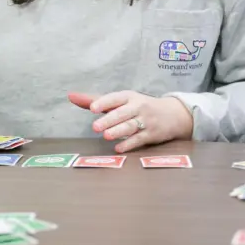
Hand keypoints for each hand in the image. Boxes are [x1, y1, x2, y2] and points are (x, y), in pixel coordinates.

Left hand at [68, 90, 193, 153]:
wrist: (173, 114)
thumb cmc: (140, 106)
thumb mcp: (121, 101)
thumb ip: (96, 100)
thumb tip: (71, 96)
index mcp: (129, 97)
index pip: (115, 98)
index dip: (104, 102)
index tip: (92, 108)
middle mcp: (138, 107)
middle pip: (122, 113)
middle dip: (109, 120)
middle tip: (95, 127)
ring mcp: (146, 121)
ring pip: (131, 126)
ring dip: (118, 131)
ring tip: (106, 136)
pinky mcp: (152, 134)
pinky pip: (139, 139)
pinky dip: (129, 144)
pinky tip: (118, 148)